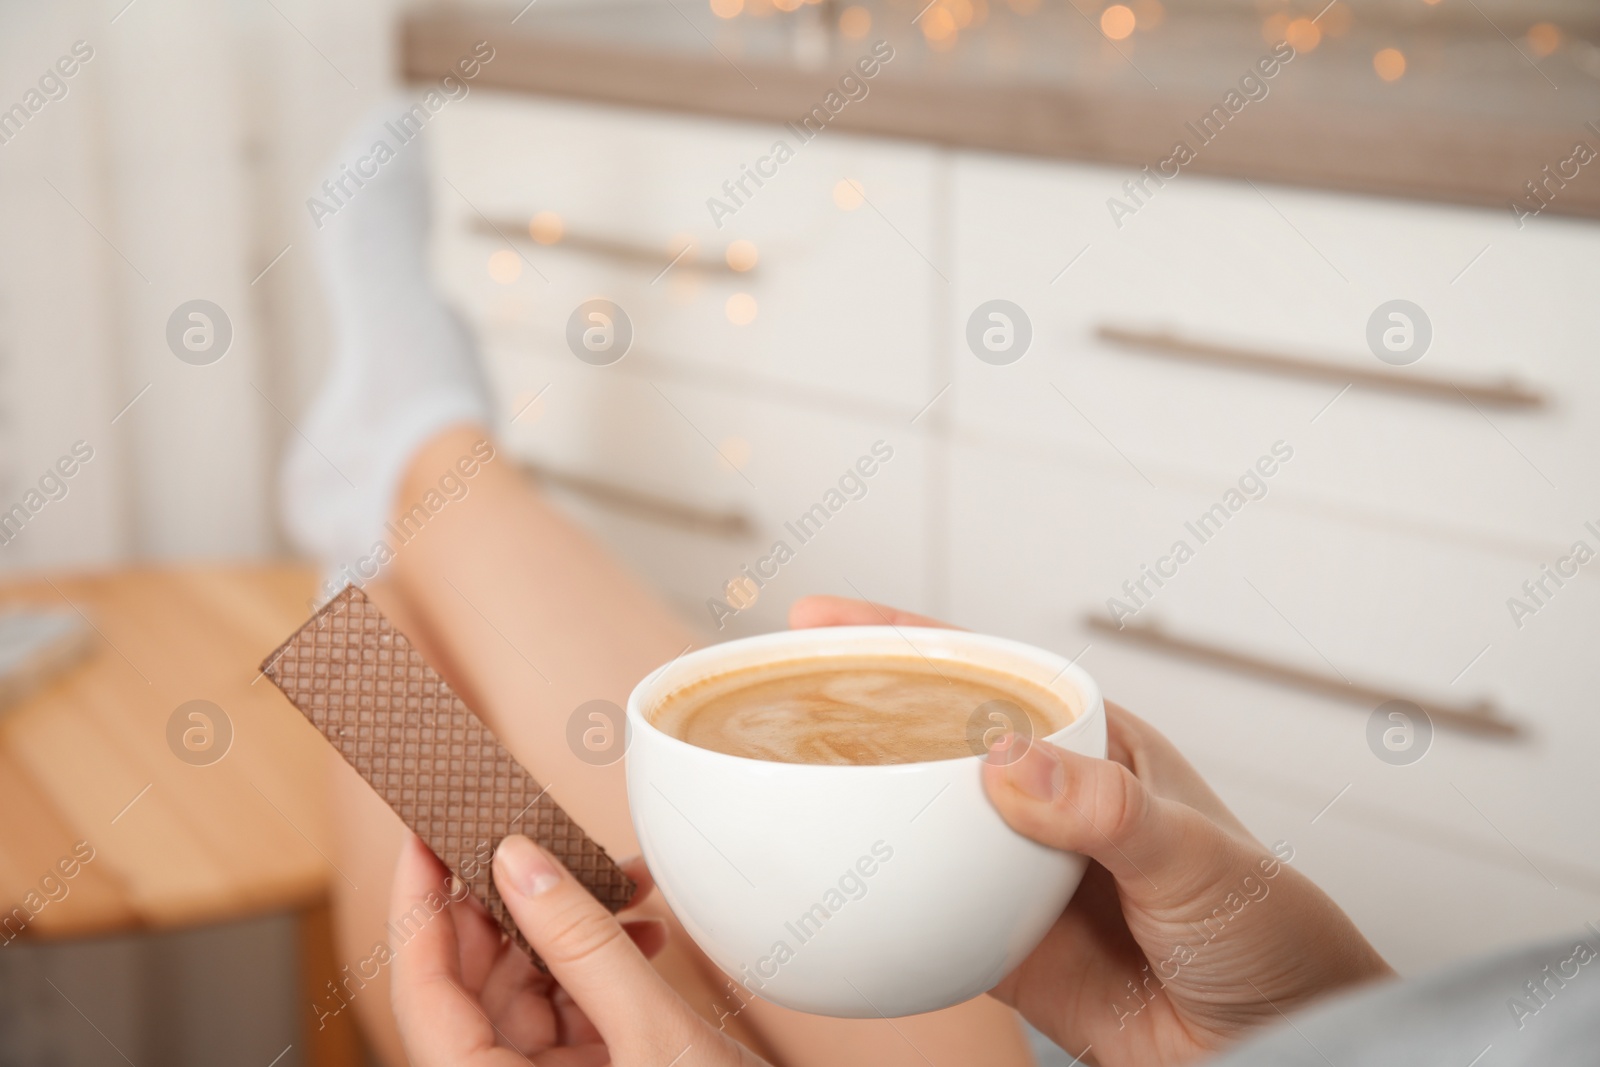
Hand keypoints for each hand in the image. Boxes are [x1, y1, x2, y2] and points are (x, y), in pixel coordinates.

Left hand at [389, 833, 770, 1066]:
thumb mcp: (653, 1036)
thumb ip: (583, 945)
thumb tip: (518, 862)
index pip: (423, 993)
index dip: (416, 908)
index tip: (422, 834)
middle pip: (474, 987)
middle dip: (510, 905)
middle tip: (535, 834)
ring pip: (526, 993)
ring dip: (568, 929)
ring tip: (619, 881)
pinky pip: (571, 1013)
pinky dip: (600, 965)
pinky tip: (642, 930)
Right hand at [790, 596, 1392, 1065]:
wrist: (1274, 1043)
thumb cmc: (1266, 927)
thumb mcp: (1195, 856)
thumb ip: (1104, 810)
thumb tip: (1006, 764)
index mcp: (1091, 742)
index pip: (986, 671)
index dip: (902, 638)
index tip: (822, 615)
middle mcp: (1040, 796)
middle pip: (929, 739)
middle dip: (853, 711)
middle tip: (766, 695)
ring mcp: (1011, 869)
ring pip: (912, 824)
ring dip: (851, 803)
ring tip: (769, 779)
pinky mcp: (996, 943)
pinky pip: (919, 911)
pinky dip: (872, 900)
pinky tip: (823, 890)